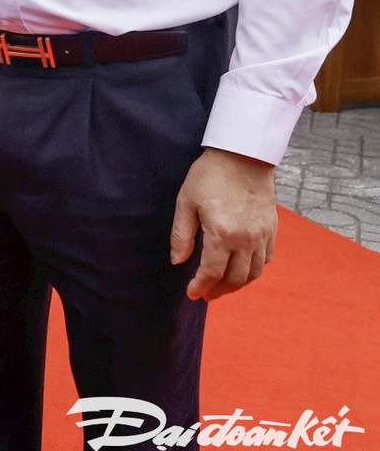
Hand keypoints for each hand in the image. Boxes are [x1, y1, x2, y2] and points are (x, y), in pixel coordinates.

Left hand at [171, 147, 278, 299]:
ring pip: (254, 272)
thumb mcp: (186, 203)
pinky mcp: (272, 228)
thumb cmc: (209, 176)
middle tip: (206, 294)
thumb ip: (181, 235)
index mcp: (222, 234)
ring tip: (223, 286)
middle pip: (236, 278)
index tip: (192, 294)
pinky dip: (255, 269)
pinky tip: (243, 268)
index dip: (201, 286)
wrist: (243, 156)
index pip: (212, 272)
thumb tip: (178, 261)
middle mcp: (246, 239)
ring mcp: (262, 235)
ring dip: (238, 284)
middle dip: (219, 290)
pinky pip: (267, 258)